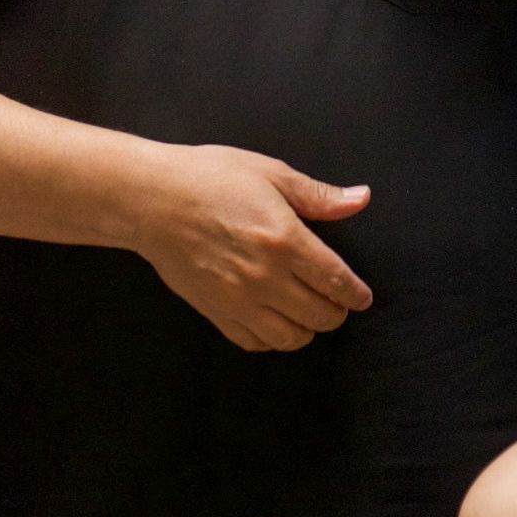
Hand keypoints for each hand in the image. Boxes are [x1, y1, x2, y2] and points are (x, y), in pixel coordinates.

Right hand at [131, 142, 373, 351]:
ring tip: (310, 313)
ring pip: (290, 338)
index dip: (354, 294)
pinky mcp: (215, 313)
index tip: (362, 298)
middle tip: (338, 301)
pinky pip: (254, 343)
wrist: (154, 200)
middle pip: (318, 315)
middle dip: (337, 311)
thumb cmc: (212, 178)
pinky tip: (277, 323)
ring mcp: (239, 301)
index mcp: (285, 240)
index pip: (335, 280)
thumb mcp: (272, 174)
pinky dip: (273, 340)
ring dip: (308, 330)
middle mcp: (266, 277)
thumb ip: (319, 195)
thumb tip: (361, 198)